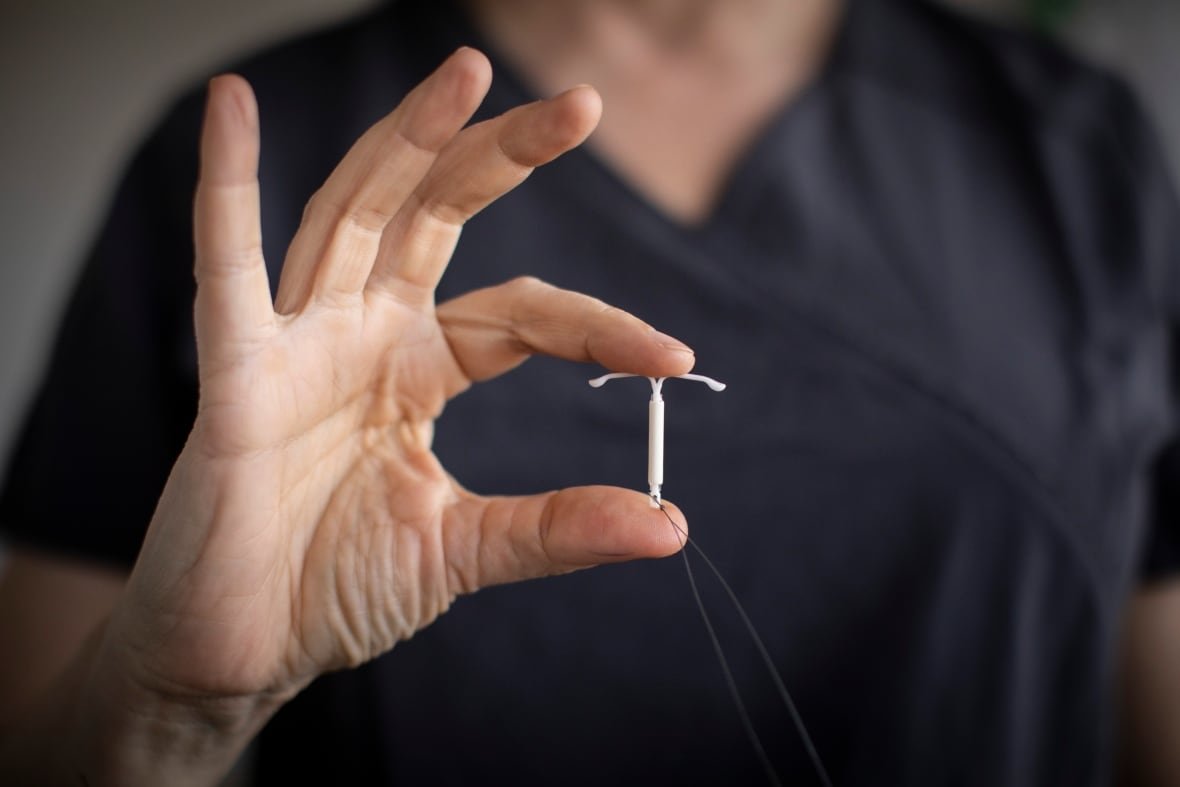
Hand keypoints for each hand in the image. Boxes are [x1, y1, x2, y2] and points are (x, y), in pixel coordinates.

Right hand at [103, 48, 692, 724]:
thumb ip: (556, 528)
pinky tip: (234, 107)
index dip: (597, 326)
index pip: (521, 315)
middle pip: (437, 218)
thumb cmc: (335, 591)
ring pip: (353, 217)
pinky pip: (226, 270)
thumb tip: (670, 527)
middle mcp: (360, 337)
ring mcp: (296, 345)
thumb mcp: (464, 551)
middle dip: (503, 156)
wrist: (241, 657)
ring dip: (405, 142)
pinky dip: (224, 187)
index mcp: (417, 371)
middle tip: (582, 103)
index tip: (674, 357)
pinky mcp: (234, 377)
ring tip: (464, 74)